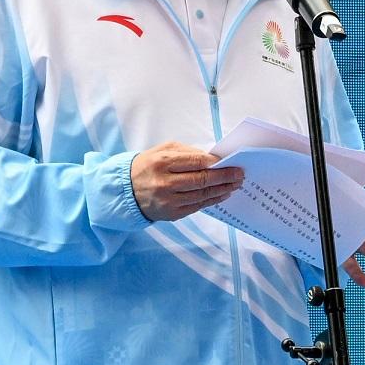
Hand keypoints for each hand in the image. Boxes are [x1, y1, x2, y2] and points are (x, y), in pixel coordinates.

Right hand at [130, 142, 244, 222]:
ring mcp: (167, 200)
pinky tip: (222, 194)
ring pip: (202, 195)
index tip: (231, 161)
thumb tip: (212, 157)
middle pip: (202, 180)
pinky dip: (212, 200)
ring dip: (222, 189)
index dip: (216, 162)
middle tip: (239, 174)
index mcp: (162, 162)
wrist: (125, 190)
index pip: (196, 161)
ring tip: (235, 184)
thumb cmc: (147, 166)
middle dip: (224, 176)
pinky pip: (197, 207)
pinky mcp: (170, 214)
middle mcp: (164, 182)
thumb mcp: (162, 150)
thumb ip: (187, 152)